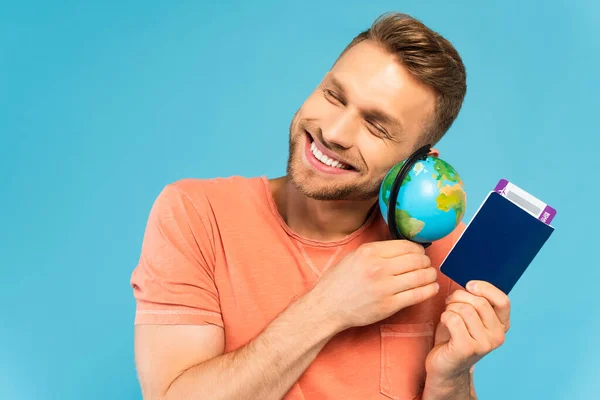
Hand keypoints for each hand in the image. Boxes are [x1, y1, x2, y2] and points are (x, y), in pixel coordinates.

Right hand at [309, 240, 439, 331]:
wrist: (327, 307)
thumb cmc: (338, 282)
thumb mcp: (354, 256)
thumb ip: (376, 251)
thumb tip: (402, 248)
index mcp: (370, 252)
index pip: (407, 246)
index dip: (418, 250)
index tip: (420, 254)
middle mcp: (379, 267)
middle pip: (417, 260)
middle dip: (426, 262)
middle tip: (427, 265)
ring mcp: (385, 287)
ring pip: (421, 277)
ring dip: (430, 275)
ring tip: (431, 276)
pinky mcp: (389, 305)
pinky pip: (417, 295)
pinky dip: (429, 290)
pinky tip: (431, 288)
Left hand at [425, 280, 510, 380]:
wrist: (446, 366)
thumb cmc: (455, 337)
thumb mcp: (471, 317)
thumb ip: (476, 302)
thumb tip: (470, 283)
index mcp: (502, 325)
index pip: (503, 300)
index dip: (485, 288)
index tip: (469, 285)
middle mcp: (498, 336)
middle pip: (479, 302)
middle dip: (459, 297)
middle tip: (450, 303)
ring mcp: (484, 344)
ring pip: (464, 309)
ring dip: (450, 308)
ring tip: (448, 316)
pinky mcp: (467, 349)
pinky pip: (453, 319)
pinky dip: (444, 317)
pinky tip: (445, 325)